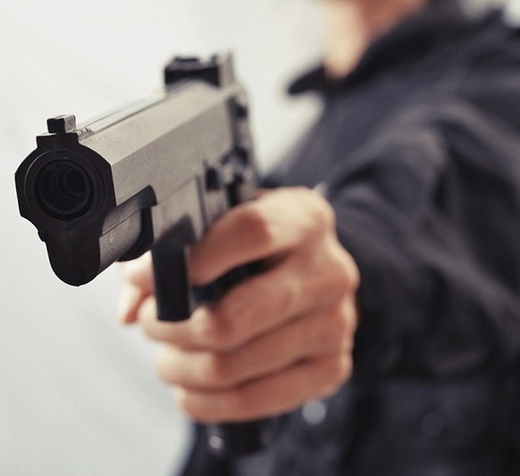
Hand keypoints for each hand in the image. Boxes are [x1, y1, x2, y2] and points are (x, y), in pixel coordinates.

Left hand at [117, 187, 359, 422]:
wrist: (318, 276)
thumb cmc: (263, 250)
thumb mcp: (227, 227)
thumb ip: (170, 255)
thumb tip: (130, 309)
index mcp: (304, 219)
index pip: (248, 234)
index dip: (188, 261)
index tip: (144, 278)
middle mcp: (329, 271)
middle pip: (234, 317)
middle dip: (173, 329)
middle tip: (151, 325)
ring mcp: (336, 324)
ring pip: (235, 366)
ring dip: (182, 368)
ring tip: (168, 357)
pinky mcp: (332, 368)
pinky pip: (256, 401)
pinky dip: (207, 402)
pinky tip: (190, 388)